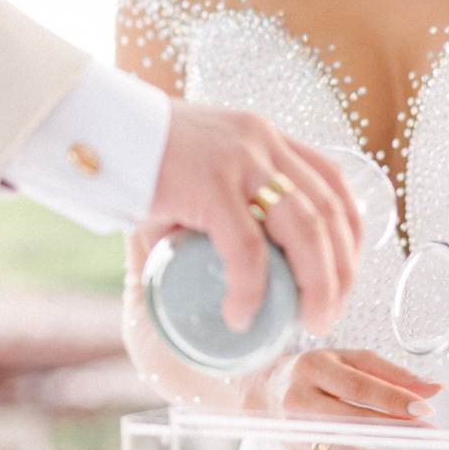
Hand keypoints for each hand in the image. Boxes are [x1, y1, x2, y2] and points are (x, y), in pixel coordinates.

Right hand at [141, 101, 363, 334]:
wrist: (96, 126)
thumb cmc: (142, 158)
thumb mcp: (199, 171)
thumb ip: (221, 208)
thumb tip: (223, 269)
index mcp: (267, 138)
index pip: (334, 184)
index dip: (351, 235)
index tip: (346, 276)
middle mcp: (263, 143)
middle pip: (329, 212)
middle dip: (340, 273)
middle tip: (326, 316)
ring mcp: (239, 160)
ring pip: (304, 230)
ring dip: (316, 284)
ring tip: (306, 323)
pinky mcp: (209, 183)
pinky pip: (246, 247)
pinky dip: (251, 289)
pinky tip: (241, 315)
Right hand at [247, 348, 438, 449]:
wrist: (267, 392)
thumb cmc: (318, 372)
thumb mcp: (350, 360)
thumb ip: (392, 374)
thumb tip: (434, 390)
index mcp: (313, 368)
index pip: (357, 387)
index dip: (392, 399)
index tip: (426, 409)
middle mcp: (300, 401)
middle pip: (350, 424)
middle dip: (394, 433)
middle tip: (429, 437)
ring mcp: (298, 434)